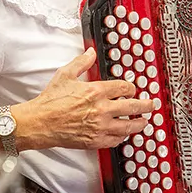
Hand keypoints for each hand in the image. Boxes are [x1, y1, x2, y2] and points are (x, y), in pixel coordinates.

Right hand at [14, 48, 154, 150]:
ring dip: (139, 123)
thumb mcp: (65, 74)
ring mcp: (100, 126)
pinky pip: (116, 140)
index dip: (132, 88)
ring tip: (143, 122)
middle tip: (150, 105)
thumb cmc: (50, 101)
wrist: (40, 122)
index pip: (124, 88)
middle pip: (133, 107)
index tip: (132, 90)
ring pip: (128, 126)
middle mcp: (102, 109)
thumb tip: (90, 52)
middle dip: (145, 106)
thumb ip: (81, 62)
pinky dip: (122, 137)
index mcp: (96, 91)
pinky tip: (123, 134)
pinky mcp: (95, 140)